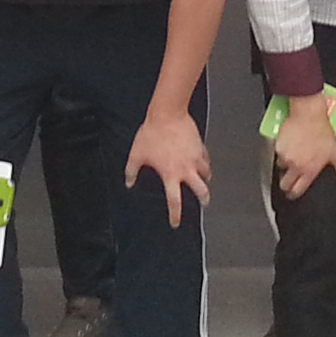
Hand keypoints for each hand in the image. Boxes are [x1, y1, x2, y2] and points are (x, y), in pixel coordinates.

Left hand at [125, 110, 210, 227]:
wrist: (167, 114)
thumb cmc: (152, 133)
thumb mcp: (137, 154)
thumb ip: (131, 171)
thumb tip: (128, 182)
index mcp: (170, 175)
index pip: (175, 202)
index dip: (176, 215)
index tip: (176, 222)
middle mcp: (186, 169)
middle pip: (201, 191)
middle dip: (204, 200)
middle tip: (204, 203)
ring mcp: (195, 158)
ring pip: (207, 174)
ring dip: (206, 180)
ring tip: (205, 181)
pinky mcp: (200, 146)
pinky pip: (206, 158)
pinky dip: (205, 163)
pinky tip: (202, 162)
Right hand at [269, 94, 335, 199]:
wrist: (308, 114)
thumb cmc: (321, 130)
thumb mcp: (335, 151)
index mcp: (309, 169)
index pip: (297, 190)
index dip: (295, 194)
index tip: (294, 193)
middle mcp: (295, 165)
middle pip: (284, 184)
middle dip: (287, 184)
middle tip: (290, 180)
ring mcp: (285, 156)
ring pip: (281, 167)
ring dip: (286, 164)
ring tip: (294, 155)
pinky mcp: (278, 146)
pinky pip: (278, 153)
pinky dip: (283, 151)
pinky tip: (291, 145)